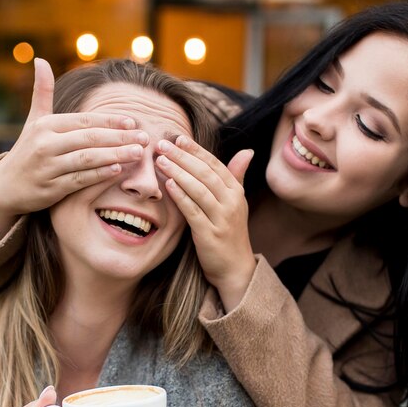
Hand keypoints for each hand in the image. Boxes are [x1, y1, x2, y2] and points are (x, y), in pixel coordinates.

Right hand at [0, 58, 149, 252]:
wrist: (6, 186)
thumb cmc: (27, 152)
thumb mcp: (33, 121)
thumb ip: (42, 92)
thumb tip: (40, 59)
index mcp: (46, 125)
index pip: (84, 120)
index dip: (110, 121)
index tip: (133, 121)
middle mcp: (46, 143)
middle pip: (90, 138)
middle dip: (120, 137)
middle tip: (144, 138)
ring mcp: (49, 167)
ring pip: (88, 159)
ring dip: (116, 155)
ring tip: (138, 154)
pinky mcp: (52, 188)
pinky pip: (80, 180)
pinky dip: (100, 175)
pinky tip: (119, 171)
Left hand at [156, 135, 256, 311]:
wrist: (235, 268)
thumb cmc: (230, 233)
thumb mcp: (236, 203)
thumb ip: (236, 177)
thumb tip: (247, 151)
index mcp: (236, 192)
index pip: (215, 164)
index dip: (196, 150)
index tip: (178, 138)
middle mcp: (232, 203)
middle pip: (205, 173)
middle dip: (183, 157)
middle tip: (162, 144)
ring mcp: (221, 219)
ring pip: (199, 189)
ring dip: (178, 172)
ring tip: (160, 161)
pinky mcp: (210, 235)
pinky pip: (193, 211)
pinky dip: (181, 196)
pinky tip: (167, 185)